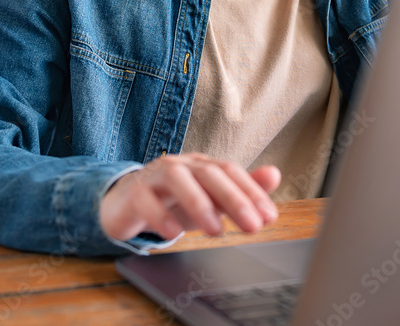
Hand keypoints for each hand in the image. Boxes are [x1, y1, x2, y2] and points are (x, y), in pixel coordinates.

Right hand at [99, 153, 280, 241]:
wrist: (125, 204)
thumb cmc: (173, 202)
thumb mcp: (209, 200)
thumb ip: (241, 190)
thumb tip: (274, 175)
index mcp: (201, 165)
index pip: (230, 171)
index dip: (252, 192)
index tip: (268, 216)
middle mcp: (180, 165)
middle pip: (209, 173)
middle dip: (234, 199)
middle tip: (252, 226)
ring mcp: (155, 176)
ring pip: (178, 180)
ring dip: (199, 204)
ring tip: (216, 231)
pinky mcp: (133, 193)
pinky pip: (145, 199)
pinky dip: (160, 216)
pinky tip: (173, 234)